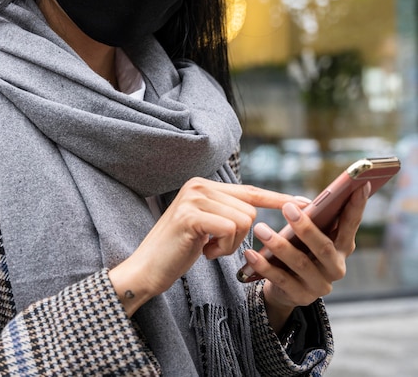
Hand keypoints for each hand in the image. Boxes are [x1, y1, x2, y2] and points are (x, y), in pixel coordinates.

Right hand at [108, 177, 301, 315]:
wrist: (147, 269)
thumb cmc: (179, 251)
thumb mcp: (207, 226)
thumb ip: (227, 212)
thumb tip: (257, 211)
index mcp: (204, 185)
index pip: (249, 191)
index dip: (278, 198)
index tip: (307, 203)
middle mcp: (199, 185)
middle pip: (249, 208)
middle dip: (240, 236)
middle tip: (215, 246)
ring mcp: (194, 197)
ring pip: (243, 220)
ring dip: (230, 244)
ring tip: (207, 248)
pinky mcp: (192, 215)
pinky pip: (230, 229)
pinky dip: (222, 248)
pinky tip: (203, 252)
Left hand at [243, 181, 370, 330]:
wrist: (285, 288)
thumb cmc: (299, 249)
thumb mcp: (307, 235)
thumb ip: (312, 219)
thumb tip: (299, 202)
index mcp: (343, 246)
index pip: (351, 224)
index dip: (357, 205)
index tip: (359, 184)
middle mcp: (336, 267)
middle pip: (324, 247)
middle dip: (306, 227)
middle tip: (287, 208)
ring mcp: (320, 285)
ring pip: (300, 263)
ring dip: (278, 244)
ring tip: (260, 228)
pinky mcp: (300, 296)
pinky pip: (281, 279)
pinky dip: (264, 265)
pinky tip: (251, 254)